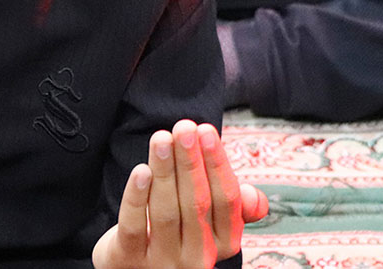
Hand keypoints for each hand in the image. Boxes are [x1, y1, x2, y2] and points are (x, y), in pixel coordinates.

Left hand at [92, 120, 267, 268]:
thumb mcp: (208, 222)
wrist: (134, 266)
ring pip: (165, 211)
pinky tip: (140, 170)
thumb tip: (253, 196)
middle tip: (184, 127)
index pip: (226, 202)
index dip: (217, 165)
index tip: (206, 130)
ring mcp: (163, 262)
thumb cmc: (177, 232)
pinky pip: (134, 226)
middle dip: (191, 161)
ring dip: (164, 170)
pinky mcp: (129, 260)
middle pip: (197, 204)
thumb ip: (232, 206)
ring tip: (161, 137)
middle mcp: (198, 258)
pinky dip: (137, 196)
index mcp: (223, 243)